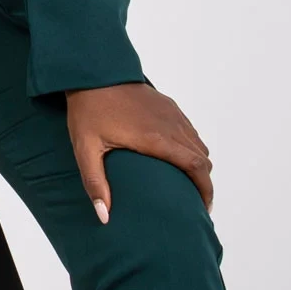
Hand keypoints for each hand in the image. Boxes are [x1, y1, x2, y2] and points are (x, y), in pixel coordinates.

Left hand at [66, 83, 212, 221]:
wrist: (93, 73)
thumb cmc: (88, 111)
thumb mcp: (85, 149)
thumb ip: (95, 183)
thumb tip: (104, 216)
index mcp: (156, 139)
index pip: (195, 166)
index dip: (205, 189)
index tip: (204, 207)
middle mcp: (171, 126)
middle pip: (203, 158)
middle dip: (205, 182)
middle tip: (196, 203)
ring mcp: (172, 114)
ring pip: (198, 144)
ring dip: (199, 165)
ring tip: (188, 184)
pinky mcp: (168, 106)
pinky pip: (189, 131)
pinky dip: (192, 148)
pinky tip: (177, 159)